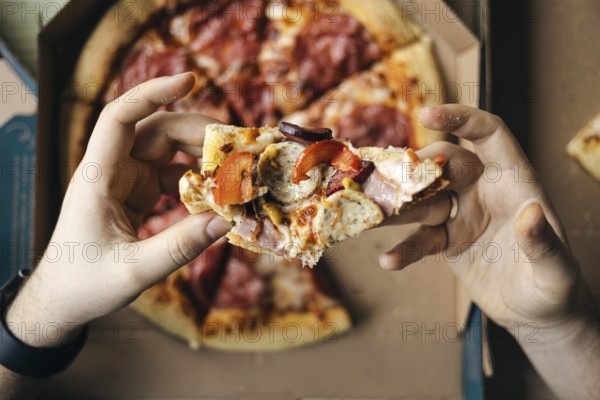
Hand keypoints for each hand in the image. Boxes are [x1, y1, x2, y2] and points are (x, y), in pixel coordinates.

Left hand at [6, 73, 230, 347]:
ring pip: (167, 150)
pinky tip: (217, 192)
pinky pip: (171, 174)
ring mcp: (124, 179)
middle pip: (156, 131)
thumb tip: (229, 220)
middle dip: (198, 133)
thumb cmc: (85, 284)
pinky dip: (196, 180)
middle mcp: (111, 170)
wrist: (63, 298)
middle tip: (239, 146)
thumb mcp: (135, 270)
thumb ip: (181, 246)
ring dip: (201, 155)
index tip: (190, 80)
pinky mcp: (136, 193)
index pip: (119, 118)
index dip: (152, 93)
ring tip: (236, 168)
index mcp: (98, 178)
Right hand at [379, 104, 591, 330]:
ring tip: (368, 217)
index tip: (425, 115)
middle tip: (384, 183)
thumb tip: (531, 214)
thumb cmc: (554, 287)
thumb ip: (544, 244)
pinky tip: (388, 261)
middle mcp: (483, 190)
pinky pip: (419, 239)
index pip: (489, 135)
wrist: (535, 314)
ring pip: (422, 200)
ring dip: (395, 208)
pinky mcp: (447, 240)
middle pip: (443, 165)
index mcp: (513, 182)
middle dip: (414, 171)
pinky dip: (403, 250)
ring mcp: (462, 214)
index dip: (460, 119)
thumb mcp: (556, 271)